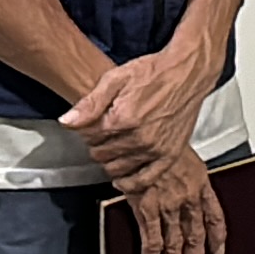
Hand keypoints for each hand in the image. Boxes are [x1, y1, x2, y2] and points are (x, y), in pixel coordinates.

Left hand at [65, 41, 217, 184]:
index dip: (85, 129)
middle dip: (97, 144)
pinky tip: (122, 177)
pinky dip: (129, 182)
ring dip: (110, 160)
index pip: (88, 137)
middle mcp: (139, 138)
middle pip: (100, 155)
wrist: (187, 72)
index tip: (92, 122)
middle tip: (104, 132)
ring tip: (115, 146)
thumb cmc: (154, 72)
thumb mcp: (116, 78)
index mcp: (122, 119)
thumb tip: (67, 121)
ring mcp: (155, 149)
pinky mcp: (169, 155)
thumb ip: (90, 103)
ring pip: (117, 168)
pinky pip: (144, 180)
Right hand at [112, 147, 225, 253]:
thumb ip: (184, 170)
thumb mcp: (182, 150)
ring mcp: (168, 205)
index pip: (214, 215)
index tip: (218, 250)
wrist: (146, 133)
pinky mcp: (147, 209)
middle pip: (196, 235)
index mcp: (199, 181)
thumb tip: (183, 179)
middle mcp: (187, 197)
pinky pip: (151, 240)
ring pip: (175, 243)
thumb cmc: (162, 136)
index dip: (217, 236)